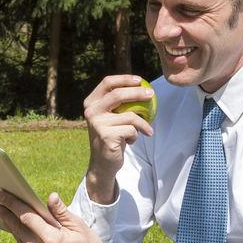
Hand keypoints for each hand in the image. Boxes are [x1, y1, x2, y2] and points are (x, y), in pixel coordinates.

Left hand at [0, 192, 126, 242]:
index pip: (27, 217)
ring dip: (12, 228)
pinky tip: (20, 232)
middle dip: (6, 215)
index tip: (3, 196)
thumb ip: (61, 212)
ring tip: (5, 216)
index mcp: (52, 240)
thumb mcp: (79, 227)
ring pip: (20, 241)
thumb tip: (50, 197)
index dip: (14, 205)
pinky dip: (23, 241)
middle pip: (18, 229)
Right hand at [83, 74, 153, 201]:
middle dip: (138, 93)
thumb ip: (118, 103)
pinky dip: (136, 136)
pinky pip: (131, 130)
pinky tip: (130, 142)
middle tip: (151, 95)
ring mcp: (98, 124)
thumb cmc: (111, 136)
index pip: (107, 83)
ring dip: (142, 124)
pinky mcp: (106, 136)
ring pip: (130, 116)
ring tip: (145, 130)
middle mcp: (91, 111)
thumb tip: (142, 86)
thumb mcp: (111, 117)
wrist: (102, 163)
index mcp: (91, 103)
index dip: (124, 79)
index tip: (139, 80)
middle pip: (118, 95)